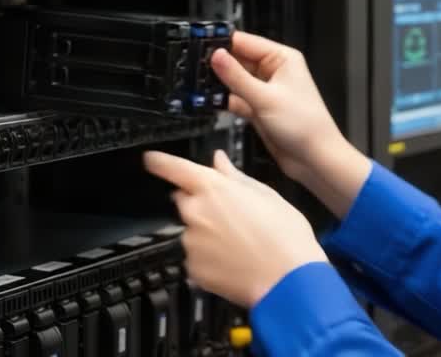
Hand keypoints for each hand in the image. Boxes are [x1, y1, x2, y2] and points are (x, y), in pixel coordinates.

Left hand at [144, 149, 327, 308]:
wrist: (288, 282)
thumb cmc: (285, 238)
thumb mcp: (266, 195)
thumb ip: (235, 176)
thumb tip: (219, 161)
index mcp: (212, 188)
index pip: (173, 167)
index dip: (159, 161)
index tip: (151, 159)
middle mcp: (195, 212)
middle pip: (185, 200)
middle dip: (201, 204)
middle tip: (231, 215)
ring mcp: (191, 242)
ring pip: (192, 230)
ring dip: (207, 233)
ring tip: (238, 242)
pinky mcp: (192, 267)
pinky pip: (195, 256)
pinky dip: (209, 256)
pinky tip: (233, 259)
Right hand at [211, 32, 344, 181]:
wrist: (314, 159)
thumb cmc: (306, 125)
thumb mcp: (265, 98)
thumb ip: (237, 77)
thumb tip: (217, 56)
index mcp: (282, 59)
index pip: (245, 42)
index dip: (222, 43)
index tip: (199, 45)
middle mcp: (273, 72)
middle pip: (237, 60)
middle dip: (217, 65)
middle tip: (192, 67)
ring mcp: (265, 91)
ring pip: (234, 80)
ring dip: (218, 84)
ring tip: (197, 84)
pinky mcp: (259, 108)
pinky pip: (235, 99)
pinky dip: (223, 100)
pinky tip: (209, 101)